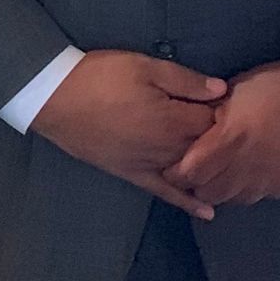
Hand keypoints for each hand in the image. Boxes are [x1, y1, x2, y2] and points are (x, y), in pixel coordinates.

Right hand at [33, 51, 228, 221]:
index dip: (222, 109)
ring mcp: (150, 165)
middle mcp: (168, 148)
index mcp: (174, 119)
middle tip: (223, 128)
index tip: (223, 102)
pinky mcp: (132, 174)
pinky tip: (207, 214)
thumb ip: (185, 80)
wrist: (55, 98)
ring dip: (209, 168)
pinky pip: (164, 193)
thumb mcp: (144, 67)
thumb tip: (222, 90)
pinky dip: (187, 203)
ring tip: (225, 164)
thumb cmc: (100, 77)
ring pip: (191, 171)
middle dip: (219, 139)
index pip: (215, 120)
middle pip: (207, 148)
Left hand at [167, 60, 279, 207]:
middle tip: (193, 173)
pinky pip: (258, 196)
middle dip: (195, 185)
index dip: (175, 173)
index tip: (170, 166)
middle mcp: (246, 166)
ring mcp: (268, 179)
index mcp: (229, 140)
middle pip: (207, 192)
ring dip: (221, 190)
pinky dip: (246, 190)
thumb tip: (192, 128)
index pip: (189, 173)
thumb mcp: (234, 92)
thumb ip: (210, 115)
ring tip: (220, 175)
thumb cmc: (276, 86)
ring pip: (232, 199)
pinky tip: (246, 175)